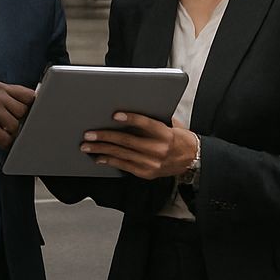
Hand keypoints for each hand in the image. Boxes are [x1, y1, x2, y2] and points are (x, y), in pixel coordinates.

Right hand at [0, 81, 36, 149]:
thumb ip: (9, 97)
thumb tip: (35, 102)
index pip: (27, 93)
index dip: (30, 105)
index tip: (24, 113)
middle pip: (23, 110)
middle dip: (16, 120)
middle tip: (4, 122)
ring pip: (15, 124)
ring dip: (8, 132)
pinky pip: (5, 137)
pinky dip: (2, 142)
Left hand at [80, 113, 198, 179]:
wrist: (192, 159)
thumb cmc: (178, 137)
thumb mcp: (170, 124)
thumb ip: (153, 117)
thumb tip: (131, 107)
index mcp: (166, 134)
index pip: (146, 124)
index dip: (131, 119)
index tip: (115, 115)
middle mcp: (159, 149)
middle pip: (128, 141)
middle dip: (105, 137)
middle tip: (89, 134)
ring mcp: (152, 163)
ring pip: (122, 154)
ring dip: (101, 149)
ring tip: (87, 145)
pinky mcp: (147, 172)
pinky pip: (124, 166)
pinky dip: (109, 161)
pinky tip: (99, 157)